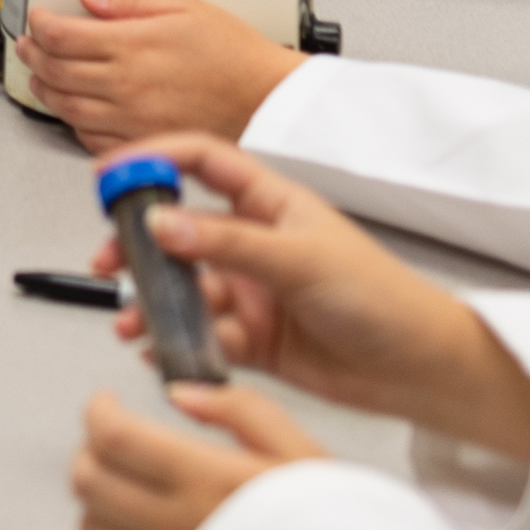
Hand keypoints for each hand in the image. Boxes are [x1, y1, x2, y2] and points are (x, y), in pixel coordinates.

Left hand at [17, 0, 302, 149]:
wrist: (267, 101)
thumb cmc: (236, 56)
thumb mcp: (186, 7)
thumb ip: (130, 2)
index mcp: (133, 46)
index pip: (61, 36)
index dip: (39, 24)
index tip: (37, 18)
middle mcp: (125, 85)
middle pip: (55, 71)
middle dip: (33, 55)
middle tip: (28, 45)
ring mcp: (130, 120)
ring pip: (66, 107)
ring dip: (45, 90)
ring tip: (41, 77)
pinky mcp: (141, 144)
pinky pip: (91, 140)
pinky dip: (74, 124)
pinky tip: (75, 111)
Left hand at [71, 383, 321, 529]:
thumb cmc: (331, 528)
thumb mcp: (300, 451)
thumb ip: (242, 409)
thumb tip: (181, 393)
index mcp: (205, 479)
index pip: (114, 437)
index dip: (97, 412)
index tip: (107, 404)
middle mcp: (174, 528)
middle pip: (88, 480)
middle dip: (91, 450)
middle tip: (116, 443)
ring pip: (91, 528)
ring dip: (102, 502)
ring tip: (134, 491)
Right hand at [95, 135, 529, 457]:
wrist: (419, 369)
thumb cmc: (383, 299)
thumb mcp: (299, 259)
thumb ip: (226, 243)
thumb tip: (162, 223)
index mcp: (270, 203)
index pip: (200, 162)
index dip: (153, 160)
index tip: (110, 175)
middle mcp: (256, 243)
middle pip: (178, 229)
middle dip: (138, 243)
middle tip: (110, 259)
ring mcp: (252, 291)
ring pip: (184, 288)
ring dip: (153, 302)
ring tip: (137, 320)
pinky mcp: (253, 338)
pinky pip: (200, 335)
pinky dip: (176, 343)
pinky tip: (165, 350)